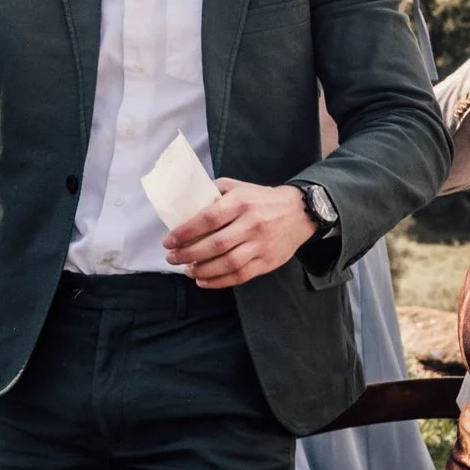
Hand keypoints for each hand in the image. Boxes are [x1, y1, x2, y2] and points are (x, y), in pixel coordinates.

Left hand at [162, 179, 316, 287]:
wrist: (301, 212)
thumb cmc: (260, 199)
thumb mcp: (237, 187)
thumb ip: (212, 192)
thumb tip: (183, 202)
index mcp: (241, 203)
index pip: (207, 220)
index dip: (185, 233)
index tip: (168, 242)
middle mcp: (252, 224)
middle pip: (215, 245)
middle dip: (188, 254)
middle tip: (171, 258)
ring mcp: (261, 245)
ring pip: (228, 263)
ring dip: (202, 271)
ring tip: (186, 270)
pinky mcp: (268, 261)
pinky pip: (241, 275)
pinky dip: (219, 282)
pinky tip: (203, 281)